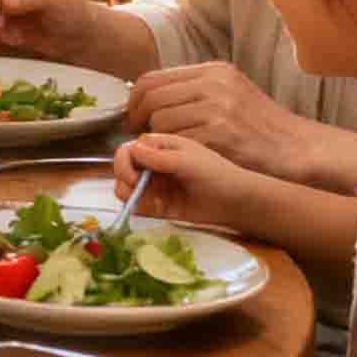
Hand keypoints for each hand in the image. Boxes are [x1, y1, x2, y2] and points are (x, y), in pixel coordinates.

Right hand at [112, 132, 262, 235]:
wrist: (235, 202)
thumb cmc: (216, 175)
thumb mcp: (188, 161)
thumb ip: (160, 158)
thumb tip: (131, 149)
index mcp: (158, 147)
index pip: (127, 150)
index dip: (124, 163)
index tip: (134, 178)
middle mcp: (152, 164)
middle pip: (121, 169)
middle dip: (123, 179)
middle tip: (137, 190)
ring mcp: (154, 185)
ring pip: (124, 188)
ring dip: (128, 195)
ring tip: (145, 202)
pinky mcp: (157, 205)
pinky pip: (137, 206)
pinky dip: (137, 208)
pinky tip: (154, 209)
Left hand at [124, 61, 312, 180]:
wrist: (299, 148)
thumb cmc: (261, 127)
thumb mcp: (230, 93)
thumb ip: (195, 90)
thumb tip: (150, 96)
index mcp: (213, 71)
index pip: (152, 78)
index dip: (135, 100)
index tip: (134, 118)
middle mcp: (214, 83)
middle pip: (151, 98)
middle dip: (139, 120)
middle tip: (141, 138)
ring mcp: (217, 107)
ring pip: (160, 121)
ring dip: (157, 139)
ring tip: (168, 149)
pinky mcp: (220, 133)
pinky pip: (177, 141)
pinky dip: (175, 152)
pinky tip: (185, 158)